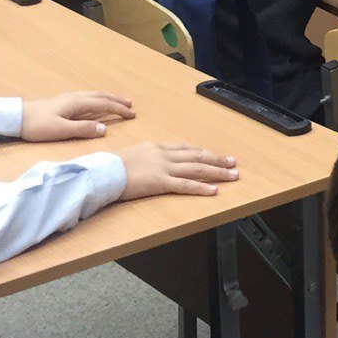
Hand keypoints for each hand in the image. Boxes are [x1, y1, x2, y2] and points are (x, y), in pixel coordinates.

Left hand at [19, 91, 136, 142]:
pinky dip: (96, 98)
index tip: (133, 114)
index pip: (104, 105)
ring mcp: (68, 98)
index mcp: (77, 103)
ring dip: (107, 98)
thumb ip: (83, 129)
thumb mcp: (61, 130)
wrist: (16, 117)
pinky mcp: (61, 101)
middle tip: (131, 105)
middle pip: (101, 97)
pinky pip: (86, 96)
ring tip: (117, 101)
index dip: (119, 109)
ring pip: (93, 95)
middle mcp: (75, 97)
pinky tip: (92, 101)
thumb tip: (105, 129)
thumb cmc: (38, 125)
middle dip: (117, 100)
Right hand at [117, 141, 241, 200]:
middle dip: (217, 160)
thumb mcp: (133, 155)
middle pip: (197, 156)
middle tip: (233, 162)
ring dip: (217, 172)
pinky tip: (214, 191)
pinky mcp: (161, 182)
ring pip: (197, 169)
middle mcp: (164, 154)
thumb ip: (146, 157)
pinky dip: (201, 188)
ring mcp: (164, 167)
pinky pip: (185, 185)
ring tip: (232, 175)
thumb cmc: (112, 165)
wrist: (104, 170)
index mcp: (158, 147)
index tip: (214, 155)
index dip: (203, 152)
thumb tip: (150, 162)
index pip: (186, 149)